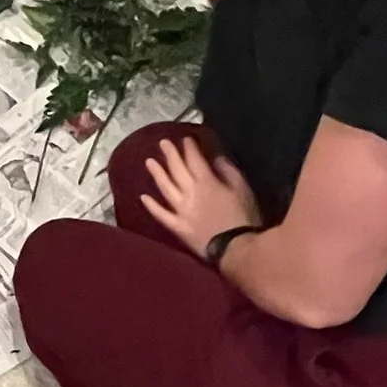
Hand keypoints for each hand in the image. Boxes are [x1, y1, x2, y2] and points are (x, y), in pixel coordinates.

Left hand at [141, 133, 262, 259]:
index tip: (185, 139)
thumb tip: (215, 159)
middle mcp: (191, 193)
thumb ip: (228, 172)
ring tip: (149, 162)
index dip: (189, 148)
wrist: (236, 248)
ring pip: (166, 188)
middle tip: (163, 142)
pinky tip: (143, 197)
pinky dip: (152, 206)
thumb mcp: (243, 190)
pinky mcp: (178, 227)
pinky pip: (162, 215)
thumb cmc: (244, 218)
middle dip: (170, 154)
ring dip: (157, 174)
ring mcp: (182, 211)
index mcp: (208, 183)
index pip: (195, 160)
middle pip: (177, 170)